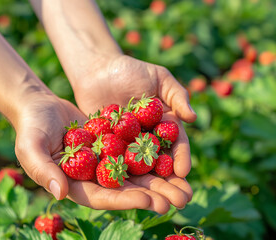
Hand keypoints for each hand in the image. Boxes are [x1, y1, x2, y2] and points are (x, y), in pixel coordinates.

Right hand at [14, 94, 191, 213]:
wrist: (41, 105)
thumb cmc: (32, 127)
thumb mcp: (31, 147)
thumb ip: (43, 170)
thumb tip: (60, 193)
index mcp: (75, 185)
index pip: (103, 197)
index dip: (126, 200)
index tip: (150, 201)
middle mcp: (93, 177)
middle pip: (126, 189)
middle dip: (153, 195)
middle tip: (180, 199)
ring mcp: (104, 161)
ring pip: (135, 172)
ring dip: (160, 179)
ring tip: (185, 185)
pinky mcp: (112, 145)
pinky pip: (135, 150)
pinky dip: (152, 154)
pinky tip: (173, 156)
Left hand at [71, 54, 195, 207]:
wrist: (98, 70)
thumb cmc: (131, 70)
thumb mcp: (159, 77)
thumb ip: (176, 95)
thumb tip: (192, 118)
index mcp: (163, 123)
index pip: (175, 143)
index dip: (180, 157)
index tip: (184, 172)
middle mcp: (147, 138)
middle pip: (160, 162)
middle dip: (170, 181)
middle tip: (178, 201)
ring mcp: (127, 144)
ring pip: (139, 168)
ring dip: (148, 186)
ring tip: (155, 204)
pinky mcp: (107, 146)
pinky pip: (113, 162)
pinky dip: (118, 176)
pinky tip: (123, 191)